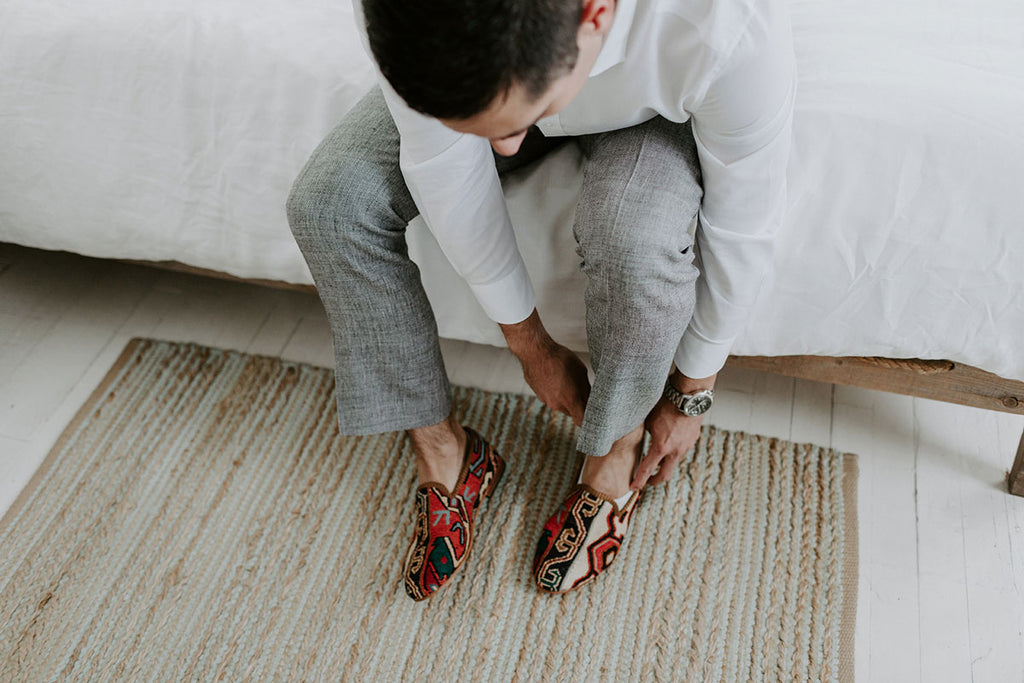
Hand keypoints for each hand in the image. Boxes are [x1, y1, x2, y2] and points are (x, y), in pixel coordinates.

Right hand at [500, 309, 590, 425]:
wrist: (535, 351)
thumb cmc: (560, 359)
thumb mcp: (581, 372)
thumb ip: (586, 389)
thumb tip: (590, 398)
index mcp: (570, 401)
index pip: (581, 422)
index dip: (588, 421)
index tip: (592, 416)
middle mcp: (556, 404)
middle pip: (571, 412)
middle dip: (578, 405)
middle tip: (582, 391)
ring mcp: (545, 400)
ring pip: (559, 404)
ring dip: (565, 397)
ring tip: (566, 380)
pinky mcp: (537, 393)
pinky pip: (549, 396)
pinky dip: (554, 391)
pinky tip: (555, 377)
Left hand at [631, 369, 715, 488]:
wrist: (688, 398)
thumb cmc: (665, 406)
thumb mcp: (648, 421)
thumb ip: (644, 434)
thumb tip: (637, 438)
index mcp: (661, 447)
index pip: (647, 469)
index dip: (639, 481)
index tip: (634, 487)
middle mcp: (675, 451)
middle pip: (665, 475)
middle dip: (655, 480)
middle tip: (647, 480)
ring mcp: (685, 447)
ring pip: (673, 461)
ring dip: (665, 463)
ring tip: (657, 457)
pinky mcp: (692, 440)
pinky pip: (681, 450)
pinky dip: (674, 450)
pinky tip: (670, 441)